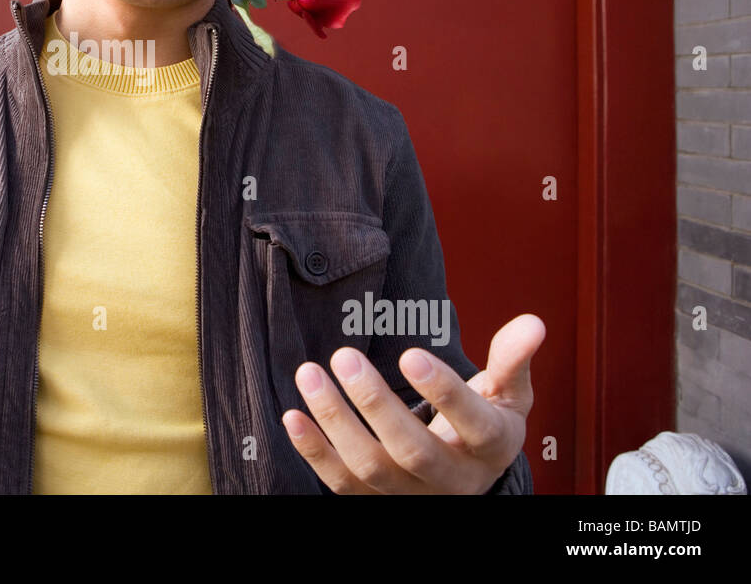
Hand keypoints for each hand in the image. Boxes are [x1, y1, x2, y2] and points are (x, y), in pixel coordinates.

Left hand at [281, 313, 544, 492]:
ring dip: (335, 421)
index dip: (444, 392)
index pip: (473, 425)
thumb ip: (513, 359)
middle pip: (413, 451)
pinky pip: (341, 483)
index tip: (410, 353)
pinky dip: (314, 452)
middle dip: (375, 403)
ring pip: (370, 468)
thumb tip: (533, 322)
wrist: (466, 475)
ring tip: (310, 373)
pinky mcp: (376, 502)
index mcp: (490, 447)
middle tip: (345, 355)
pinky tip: (293, 415)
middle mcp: (452, 479)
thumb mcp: (507, 394)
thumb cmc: (483, 422)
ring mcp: (411, 495)